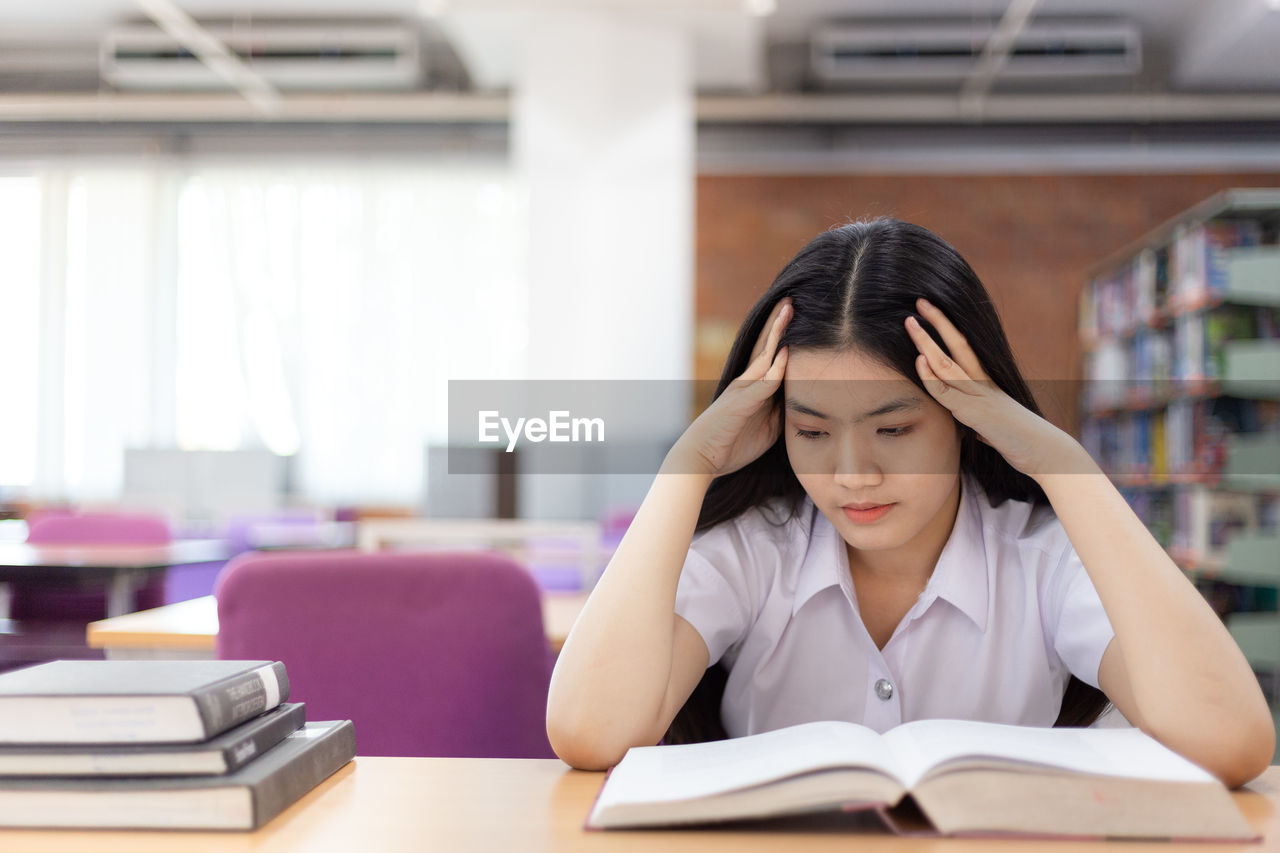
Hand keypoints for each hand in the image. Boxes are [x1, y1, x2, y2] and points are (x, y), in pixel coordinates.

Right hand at [668, 298, 790, 477]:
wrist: (700, 458)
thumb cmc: (732, 444)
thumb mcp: (766, 428)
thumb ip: (779, 411)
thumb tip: (799, 400)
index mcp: (751, 387)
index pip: (768, 356)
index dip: (780, 335)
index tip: (792, 315)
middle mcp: (745, 382)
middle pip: (765, 346)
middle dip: (778, 323)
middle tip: (790, 299)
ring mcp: (742, 389)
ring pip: (763, 355)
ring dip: (776, 332)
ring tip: (788, 309)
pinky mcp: (740, 402)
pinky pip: (762, 383)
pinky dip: (776, 367)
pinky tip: (786, 352)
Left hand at [904, 297, 1076, 479]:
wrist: (1044, 453)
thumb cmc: (1018, 440)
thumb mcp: (993, 426)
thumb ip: (980, 421)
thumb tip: (975, 429)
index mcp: (986, 383)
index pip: (964, 349)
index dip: (948, 330)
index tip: (933, 314)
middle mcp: (983, 384)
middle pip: (959, 345)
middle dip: (939, 322)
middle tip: (921, 300)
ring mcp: (979, 396)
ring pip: (948, 363)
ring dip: (927, 342)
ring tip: (911, 322)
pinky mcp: (975, 413)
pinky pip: (947, 392)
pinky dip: (931, 376)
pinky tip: (920, 361)